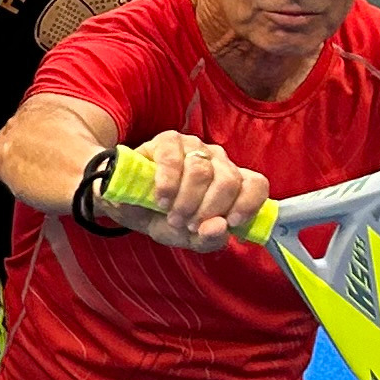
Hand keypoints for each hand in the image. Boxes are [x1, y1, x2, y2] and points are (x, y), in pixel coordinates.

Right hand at [117, 129, 268, 250]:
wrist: (123, 201)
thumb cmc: (161, 217)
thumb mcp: (186, 238)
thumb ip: (207, 239)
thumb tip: (219, 228)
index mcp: (230, 183)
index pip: (256, 185)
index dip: (248, 204)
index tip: (230, 222)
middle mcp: (218, 161)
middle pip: (229, 180)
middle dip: (208, 209)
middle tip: (188, 225)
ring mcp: (194, 146)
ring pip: (202, 171)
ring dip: (186, 200)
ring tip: (171, 215)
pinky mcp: (168, 140)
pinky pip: (174, 160)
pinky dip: (167, 184)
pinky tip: (160, 198)